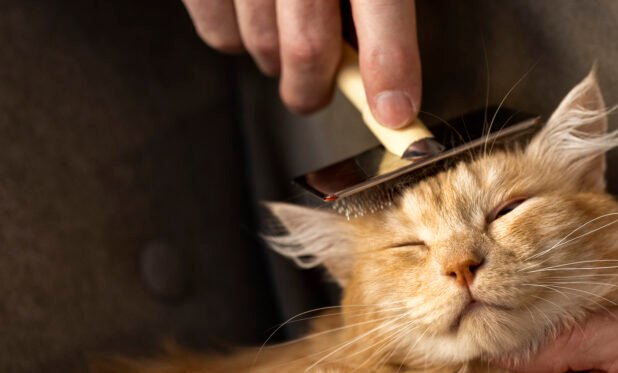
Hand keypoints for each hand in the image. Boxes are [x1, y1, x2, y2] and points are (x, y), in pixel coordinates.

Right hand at [182, 0, 420, 121]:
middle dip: (318, 88)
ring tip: (285, 49)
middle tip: (316, 96)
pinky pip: (216, 28)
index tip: (395, 111)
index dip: (391, 66)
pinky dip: (235, 40)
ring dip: (277, 64)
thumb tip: (381, 59)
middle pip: (309, 45)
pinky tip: (250, 19)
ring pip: (261, 43)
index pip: (382, 3)